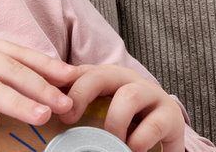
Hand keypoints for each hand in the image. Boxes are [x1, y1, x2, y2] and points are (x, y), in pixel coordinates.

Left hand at [58, 64, 185, 151]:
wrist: (164, 131)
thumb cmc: (125, 123)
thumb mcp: (99, 112)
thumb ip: (78, 107)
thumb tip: (44, 111)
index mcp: (106, 77)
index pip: (80, 72)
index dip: (62, 82)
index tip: (48, 101)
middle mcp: (127, 79)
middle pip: (101, 75)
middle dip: (81, 93)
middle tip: (68, 118)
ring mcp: (151, 94)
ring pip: (129, 96)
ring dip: (115, 123)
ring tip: (111, 143)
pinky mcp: (171, 115)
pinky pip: (154, 123)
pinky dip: (139, 140)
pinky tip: (132, 150)